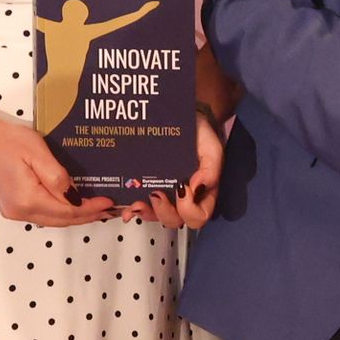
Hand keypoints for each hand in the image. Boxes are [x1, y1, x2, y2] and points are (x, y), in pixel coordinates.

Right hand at [0, 115, 114, 227]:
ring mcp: (14, 211)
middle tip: (107, 210)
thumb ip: (58, 178)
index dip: (90, 209)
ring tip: (94, 210)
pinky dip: (59, 212)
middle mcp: (20, 212)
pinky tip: (70, 206)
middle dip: (86, 217)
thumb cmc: (8, 142)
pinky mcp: (12, 207)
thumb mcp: (39, 154)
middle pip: (61, 220)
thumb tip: (75, 197)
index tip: (108, 203)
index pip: (68, 212)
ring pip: (52, 220)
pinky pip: (42, 215)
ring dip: (73, 216)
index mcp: (28, 200)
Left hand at [135, 112, 225, 229]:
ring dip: (145, 212)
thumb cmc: (201, 135)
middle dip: (163, 212)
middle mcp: (184, 199)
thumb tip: (195, 187)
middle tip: (156, 194)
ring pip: (155, 216)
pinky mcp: (149, 186)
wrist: (187, 118)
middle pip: (174, 220)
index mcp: (202, 194)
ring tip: (136, 203)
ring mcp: (165, 194)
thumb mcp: (212, 150)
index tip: (182, 189)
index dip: (189, 211)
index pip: (198, 217)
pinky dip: (133, 208)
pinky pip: (142, 204)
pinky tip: (127, 205)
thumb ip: (210, 169)